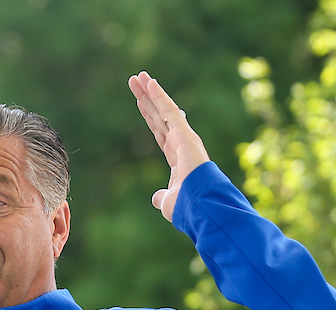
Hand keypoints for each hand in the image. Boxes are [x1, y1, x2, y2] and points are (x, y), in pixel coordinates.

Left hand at [128, 71, 210, 221]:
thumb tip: (157, 198)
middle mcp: (181, 143)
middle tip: (135, 80)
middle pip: (158, 116)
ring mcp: (184, 137)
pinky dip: (159, 97)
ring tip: (138, 76)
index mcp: (177, 157)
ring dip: (150, 92)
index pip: (159, 131)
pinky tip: (149, 83)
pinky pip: (169, 112)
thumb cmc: (188, 207)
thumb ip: (162, 197)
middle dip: (146, 99)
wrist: (200, 207)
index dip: (149, 116)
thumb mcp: (168, 202)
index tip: (140, 102)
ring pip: (163, 109)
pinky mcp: (185, 134)